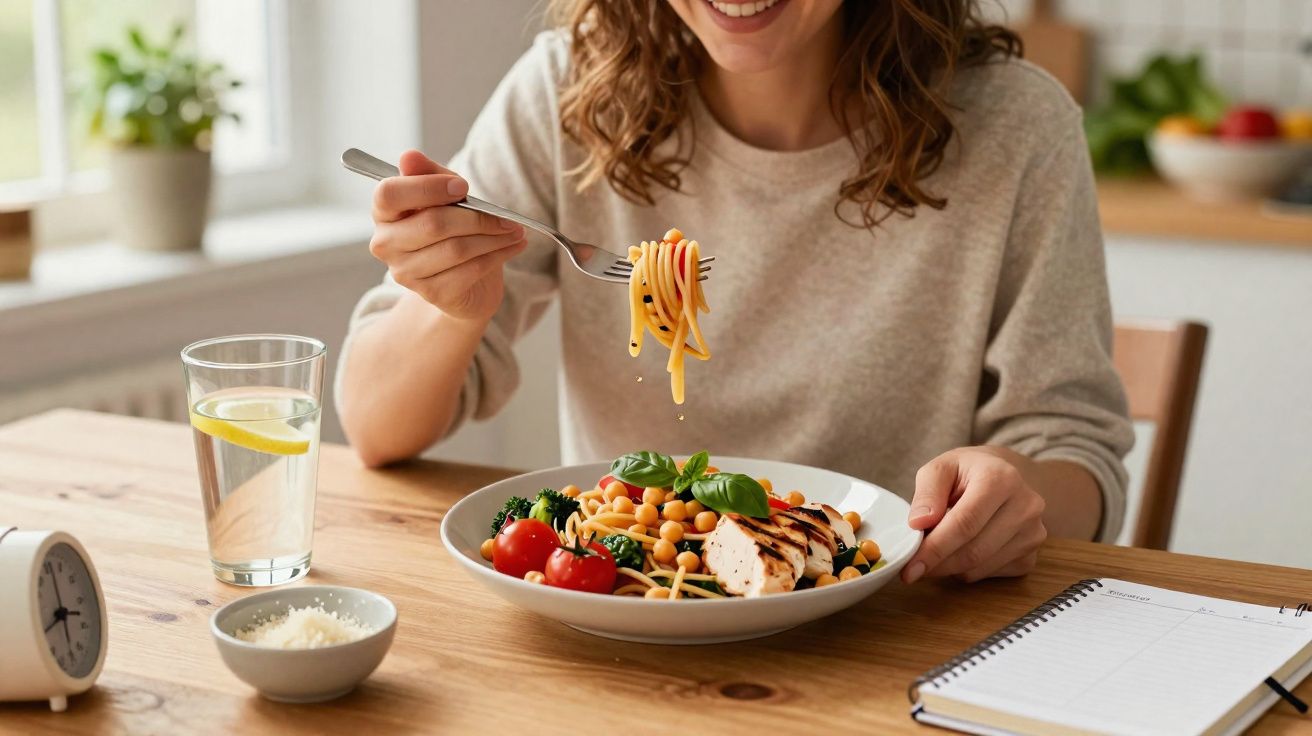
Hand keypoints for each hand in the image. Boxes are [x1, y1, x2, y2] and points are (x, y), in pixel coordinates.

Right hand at [369, 150, 527, 320]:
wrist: (464, 281)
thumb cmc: (452, 227)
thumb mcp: (444, 194)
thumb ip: (429, 174)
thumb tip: (409, 156)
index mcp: (383, 212)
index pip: (390, 194)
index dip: (428, 188)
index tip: (463, 187)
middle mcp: (386, 244)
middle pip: (433, 224)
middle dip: (477, 217)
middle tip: (508, 217)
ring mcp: (406, 272)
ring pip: (456, 249)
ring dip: (494, 238)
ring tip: (515, 230)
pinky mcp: (431, 294)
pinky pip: (469, 271)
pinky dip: (497, 256)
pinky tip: (512, 246)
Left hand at [901, 446, 1046, 583]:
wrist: (1003, 476)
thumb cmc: (967, 472)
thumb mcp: (940, 469)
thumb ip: (926, 493)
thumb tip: (918, 524)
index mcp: (1001, 479)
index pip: (965, 523)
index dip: (935, 548)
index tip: (910, 566)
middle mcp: (1025, 507)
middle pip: (973, 551)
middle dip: (938, 563)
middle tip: (913, 567)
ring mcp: (1033, 534)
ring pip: (980, 568)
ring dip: (950, 567)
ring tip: (937, 550)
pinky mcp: (1031, 556)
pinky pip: (989, 575)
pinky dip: (967, 570)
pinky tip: (961, 550)